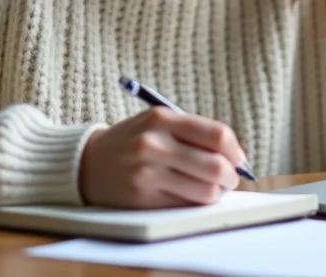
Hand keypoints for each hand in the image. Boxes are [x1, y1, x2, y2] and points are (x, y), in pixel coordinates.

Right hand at [78, 108, 246, 208]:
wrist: (86, 163)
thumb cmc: (133, 140)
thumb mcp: (157, 122)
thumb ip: (194, 132)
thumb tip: (237, 157)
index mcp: (161, 118)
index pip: (216, 135)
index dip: (236, 150)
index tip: (239, 158)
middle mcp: (153, 145)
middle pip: (215, 166)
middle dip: (232, 176)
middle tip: (231, 178)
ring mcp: (146, 174)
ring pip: (205, 191)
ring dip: (217, 193)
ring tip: (212, 188)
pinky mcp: (141, 199)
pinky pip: (185, 206)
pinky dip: (195, 203)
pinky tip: (190, 195)